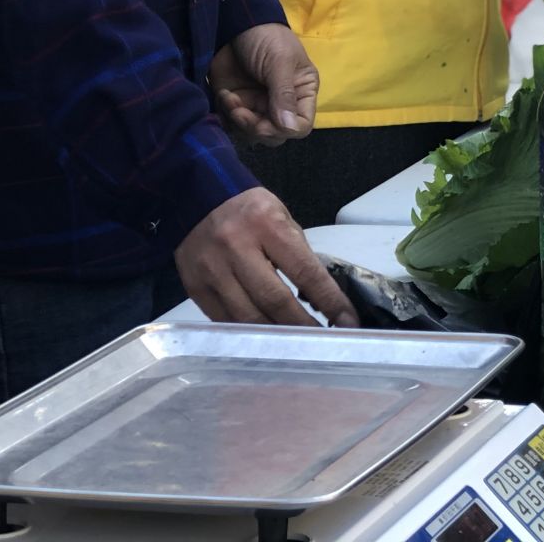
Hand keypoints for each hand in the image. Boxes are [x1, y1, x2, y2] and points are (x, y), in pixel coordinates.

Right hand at [175, 189, 358, 327]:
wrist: (196, 197)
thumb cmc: (249, 210)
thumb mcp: (282, 218)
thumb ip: (298, 254)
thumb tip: (320, 296)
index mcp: (267, 226)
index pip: (305, 271)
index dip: (329, 301)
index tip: (348, 322)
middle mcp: (237, 248)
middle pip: (274, 300)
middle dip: (302, 326)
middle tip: (322, 342)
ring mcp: (212, 270)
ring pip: (247, 317)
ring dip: (275, 337)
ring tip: (296, 347)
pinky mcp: (195, 287)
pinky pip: (224, 320)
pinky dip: (247, 333)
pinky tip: (264, 340)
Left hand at [211, 23, 316, 146]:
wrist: (235, 24)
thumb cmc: (267, 39)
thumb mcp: (280, 62)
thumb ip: (284, 95)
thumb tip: (289, 128)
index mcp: (301, 93)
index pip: (301, 126)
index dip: (286, 129)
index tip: (268, 120)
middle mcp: (281, 104)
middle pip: (275, 135)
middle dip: (257, 128)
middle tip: (241, 111)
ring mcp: (257, 105)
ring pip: (251, 134)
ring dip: (238, 121)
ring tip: (230, 98)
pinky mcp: (236, 104)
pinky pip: (231, 125)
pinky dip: (225, 115)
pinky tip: (224, 95)